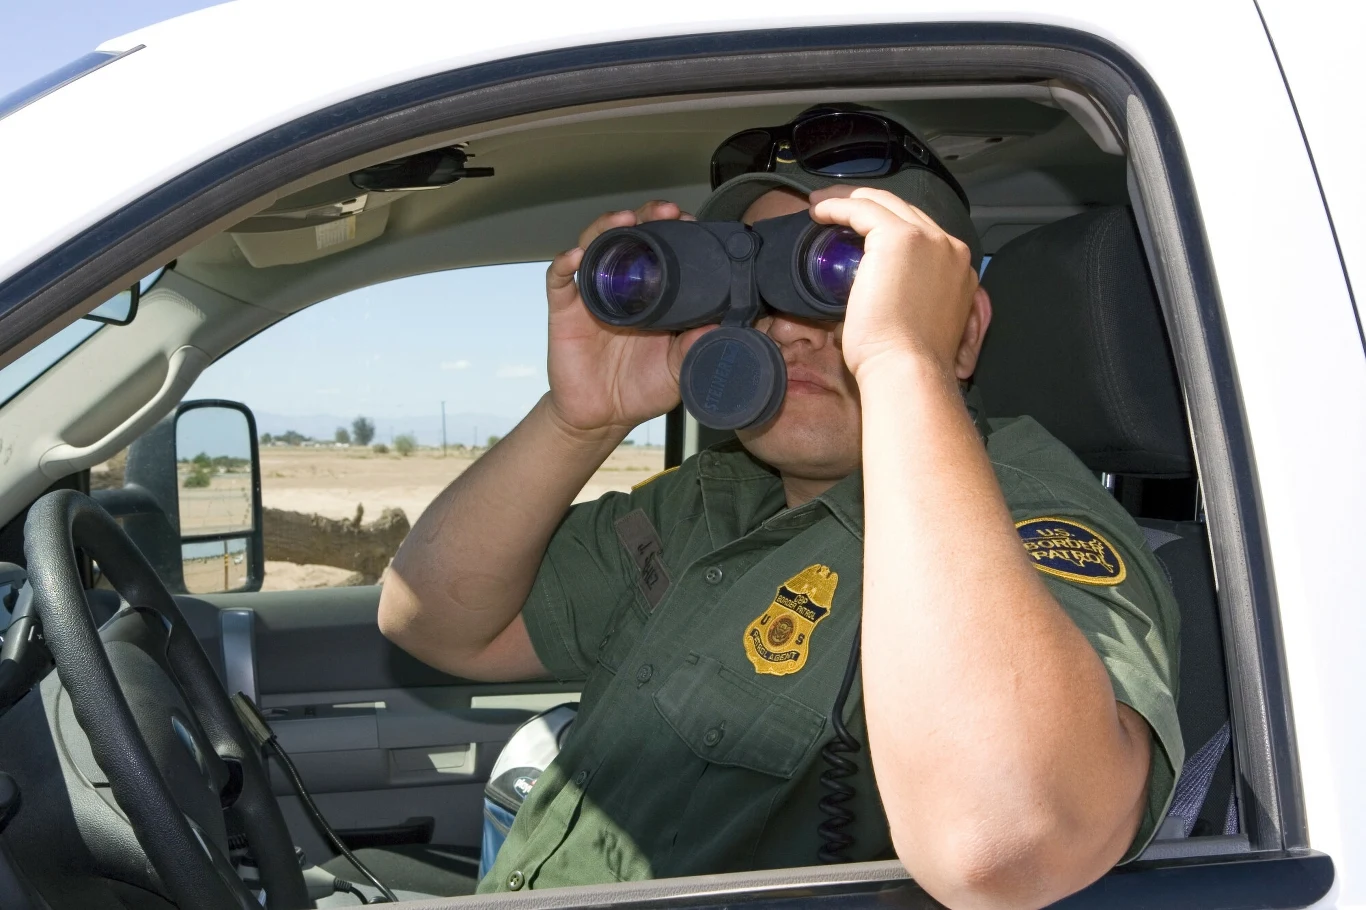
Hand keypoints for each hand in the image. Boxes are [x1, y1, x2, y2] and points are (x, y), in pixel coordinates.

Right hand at [544, 201, 713, 436]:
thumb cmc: (643, 388)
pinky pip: (559, 278)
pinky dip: (565, 262)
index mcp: (655, 293)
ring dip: (608, 227)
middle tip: (667, 211)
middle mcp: (623, 285)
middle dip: (648, 216)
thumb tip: (718, 328)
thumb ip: (695, 350)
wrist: (603, 416)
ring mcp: (592, 293)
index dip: (677, 231)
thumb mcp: (678, 370)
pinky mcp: (565, 309)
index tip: (693, 222)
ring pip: (595, 245)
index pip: (665, 248)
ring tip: (625, 220)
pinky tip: (576, 255)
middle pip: (631, 236)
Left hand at [807, 186, 984, 382]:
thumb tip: (872, 294)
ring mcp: (928, 240)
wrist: (909, 369)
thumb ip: (908, 297)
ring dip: (850, 200)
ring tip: (822, 206)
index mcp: (957, 269)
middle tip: (835, 208)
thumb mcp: (918, 320)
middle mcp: (949, 248)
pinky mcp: (900, 238)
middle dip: (868, 205)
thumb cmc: (907, 361)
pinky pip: (863, 209)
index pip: (921, 233)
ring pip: (884, 203)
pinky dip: (838, 206)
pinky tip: (819, 211)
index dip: (887, 225)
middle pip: (905, 211)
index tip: (859, 229)